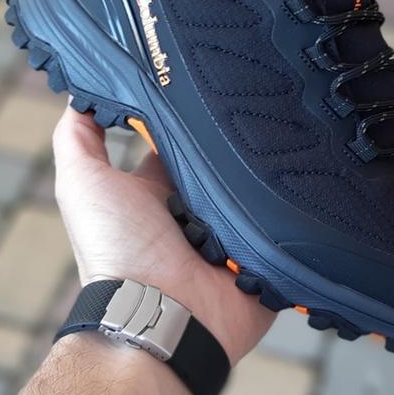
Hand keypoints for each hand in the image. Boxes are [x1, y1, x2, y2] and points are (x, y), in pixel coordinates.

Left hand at [52, 103, 273, 364]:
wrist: (164, 315)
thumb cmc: (117, 247)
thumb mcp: (82, 182)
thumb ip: (78, 138)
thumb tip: (83, 92)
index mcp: (157, 194)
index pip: (179, 143)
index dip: (190, 116)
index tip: (213, 80)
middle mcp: (194, 212)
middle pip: (222, 162)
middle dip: (237, 139)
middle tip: (265, 100)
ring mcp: (231, 236)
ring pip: (257, 188)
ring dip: (269, 169)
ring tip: (296, 128)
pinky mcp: (263, 258)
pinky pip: (287, 224)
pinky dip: (296, 206)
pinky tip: (315, 174)